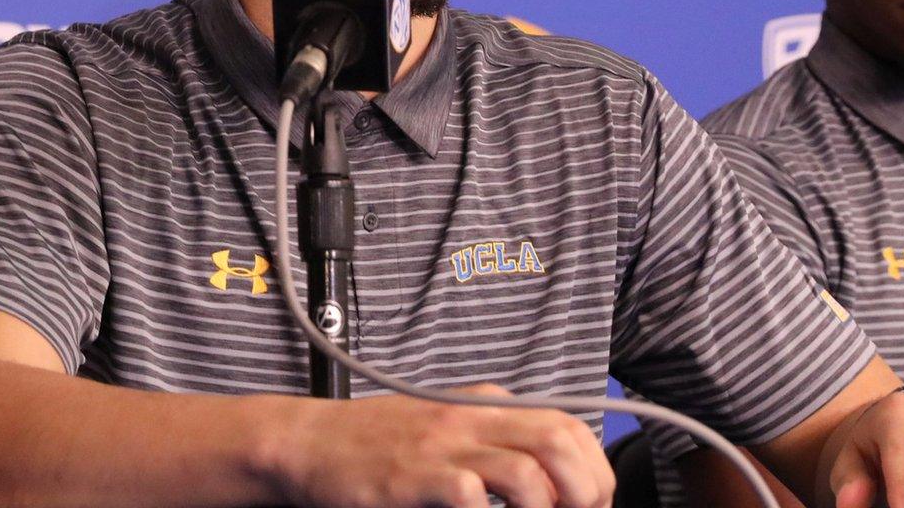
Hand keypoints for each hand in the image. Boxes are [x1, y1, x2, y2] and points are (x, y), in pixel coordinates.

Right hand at [266, 386, 613, 507]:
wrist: (307, 443)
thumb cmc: (377, 445)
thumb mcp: (446, 426)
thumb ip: (495, 439)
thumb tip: (553, 476)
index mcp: (485, 404)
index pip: (569, 426)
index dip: (595, 472)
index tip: (591, 504)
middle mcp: (469, 418)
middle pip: (560, 442)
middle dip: (587, 491)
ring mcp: (441, 447)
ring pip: (528, 473)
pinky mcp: (413, 478)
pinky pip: (471, 496)